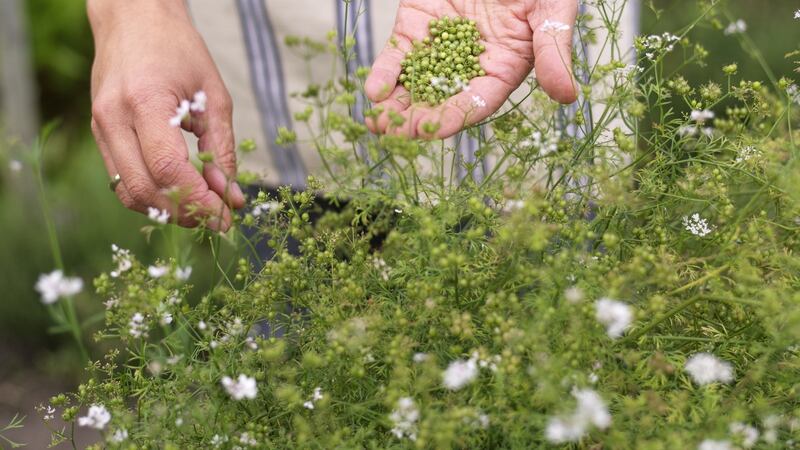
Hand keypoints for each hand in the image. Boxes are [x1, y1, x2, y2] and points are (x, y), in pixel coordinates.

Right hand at [88, 0, 243, 230]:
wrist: (132, 19)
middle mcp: (114, 118)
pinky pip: (121, 180)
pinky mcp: (99, 134)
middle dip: (184, 213)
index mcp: (144, 101)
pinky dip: (152, 195)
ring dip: (167, 210)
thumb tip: (231, 197)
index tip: (226, 217)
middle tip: (216, 219)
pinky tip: (179, 194)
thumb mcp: (213, 95)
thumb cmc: (178, 50)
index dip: (199, 201)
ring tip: (200, 209)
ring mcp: (100, 128)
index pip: (168, 169)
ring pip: (128, 192)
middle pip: (144, 189)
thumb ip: (222, 148)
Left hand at [365, 0, 577, 138]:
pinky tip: (373, 90)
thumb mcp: (552, 11)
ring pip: (413, 84)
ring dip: (394, 106)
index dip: (454, 117)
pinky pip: (397, 56)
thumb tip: (567, 96)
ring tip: (376, 123)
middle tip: (394, 133)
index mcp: (502, 69)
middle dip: (415, 118)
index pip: (475, 102)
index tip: (431, 129)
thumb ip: (554, 52)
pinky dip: (384, 74)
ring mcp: (439, 47)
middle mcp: (468, 65)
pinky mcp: (415, 27)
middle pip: (439, 100)